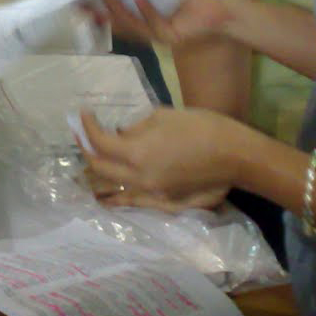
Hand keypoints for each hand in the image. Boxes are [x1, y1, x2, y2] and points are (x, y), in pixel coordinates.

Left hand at [76, 106, 243, 211]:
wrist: (234, 155)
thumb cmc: (201, 127)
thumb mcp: (162, 117)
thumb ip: (135, 129)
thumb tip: (119, 135)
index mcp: (137, 153)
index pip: (99, 142)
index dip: (86, 127)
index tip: (82, 114)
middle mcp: (138, 178)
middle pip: (99, 167)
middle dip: (86, 148)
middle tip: (82, 134)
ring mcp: (151, 193)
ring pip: (112, 187)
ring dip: (97, 173)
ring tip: (89, 160)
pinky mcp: (163, 201)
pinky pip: (131, 199)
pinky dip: (116, 195)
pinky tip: (105, 195)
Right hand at [92, 0, 240, 47]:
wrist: (228, 9)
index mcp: (152, 16)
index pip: (122, 14)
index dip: (104, 6)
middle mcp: (152, 27)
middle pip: (121, 23)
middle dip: (101, 12)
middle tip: (82, 3)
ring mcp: (160, 34)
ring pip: (132, 27)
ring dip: (118, 11)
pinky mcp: (171, 38)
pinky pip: (153, 26)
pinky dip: (146, 12)